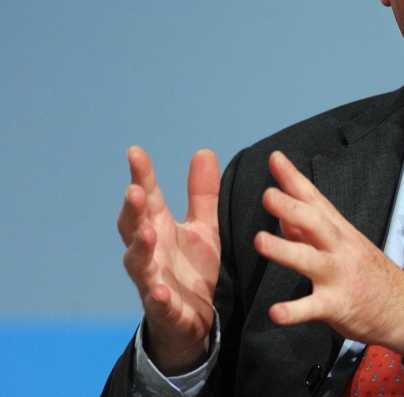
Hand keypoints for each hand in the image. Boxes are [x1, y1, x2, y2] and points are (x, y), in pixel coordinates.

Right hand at [118, 146, 220, 374]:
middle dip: (133, 210)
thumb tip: (204, 150)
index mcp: (159, 228)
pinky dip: (157, 297)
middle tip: (135, 190)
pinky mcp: (164, 309)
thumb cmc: (191, 269)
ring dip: (140, 247)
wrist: (191, 320)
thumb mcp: (202, 227)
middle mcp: (150, 252)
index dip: (141, 176)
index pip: (148, 198)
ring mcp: (152, 280)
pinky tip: (160, 291)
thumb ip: (202, 194)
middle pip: (133, 227)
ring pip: (138, 263)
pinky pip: (157, 303)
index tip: (135, 152)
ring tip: (147, 231)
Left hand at [254, 151, 403, 357]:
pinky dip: (295, 311)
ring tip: (260, 240)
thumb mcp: (343, 246)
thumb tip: (281, 214)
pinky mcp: (339, 305)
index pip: (315, 199)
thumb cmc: (369, 274)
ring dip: (285, 250)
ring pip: (311, 260)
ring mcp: (339, 275)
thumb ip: (309, 232)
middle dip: (292, 207)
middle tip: (268, 194)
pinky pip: (314, 308)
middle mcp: (339, 248)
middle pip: (317, 223)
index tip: (275, 158)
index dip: (294, 179)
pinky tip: (275, 313)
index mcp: (339, 231)